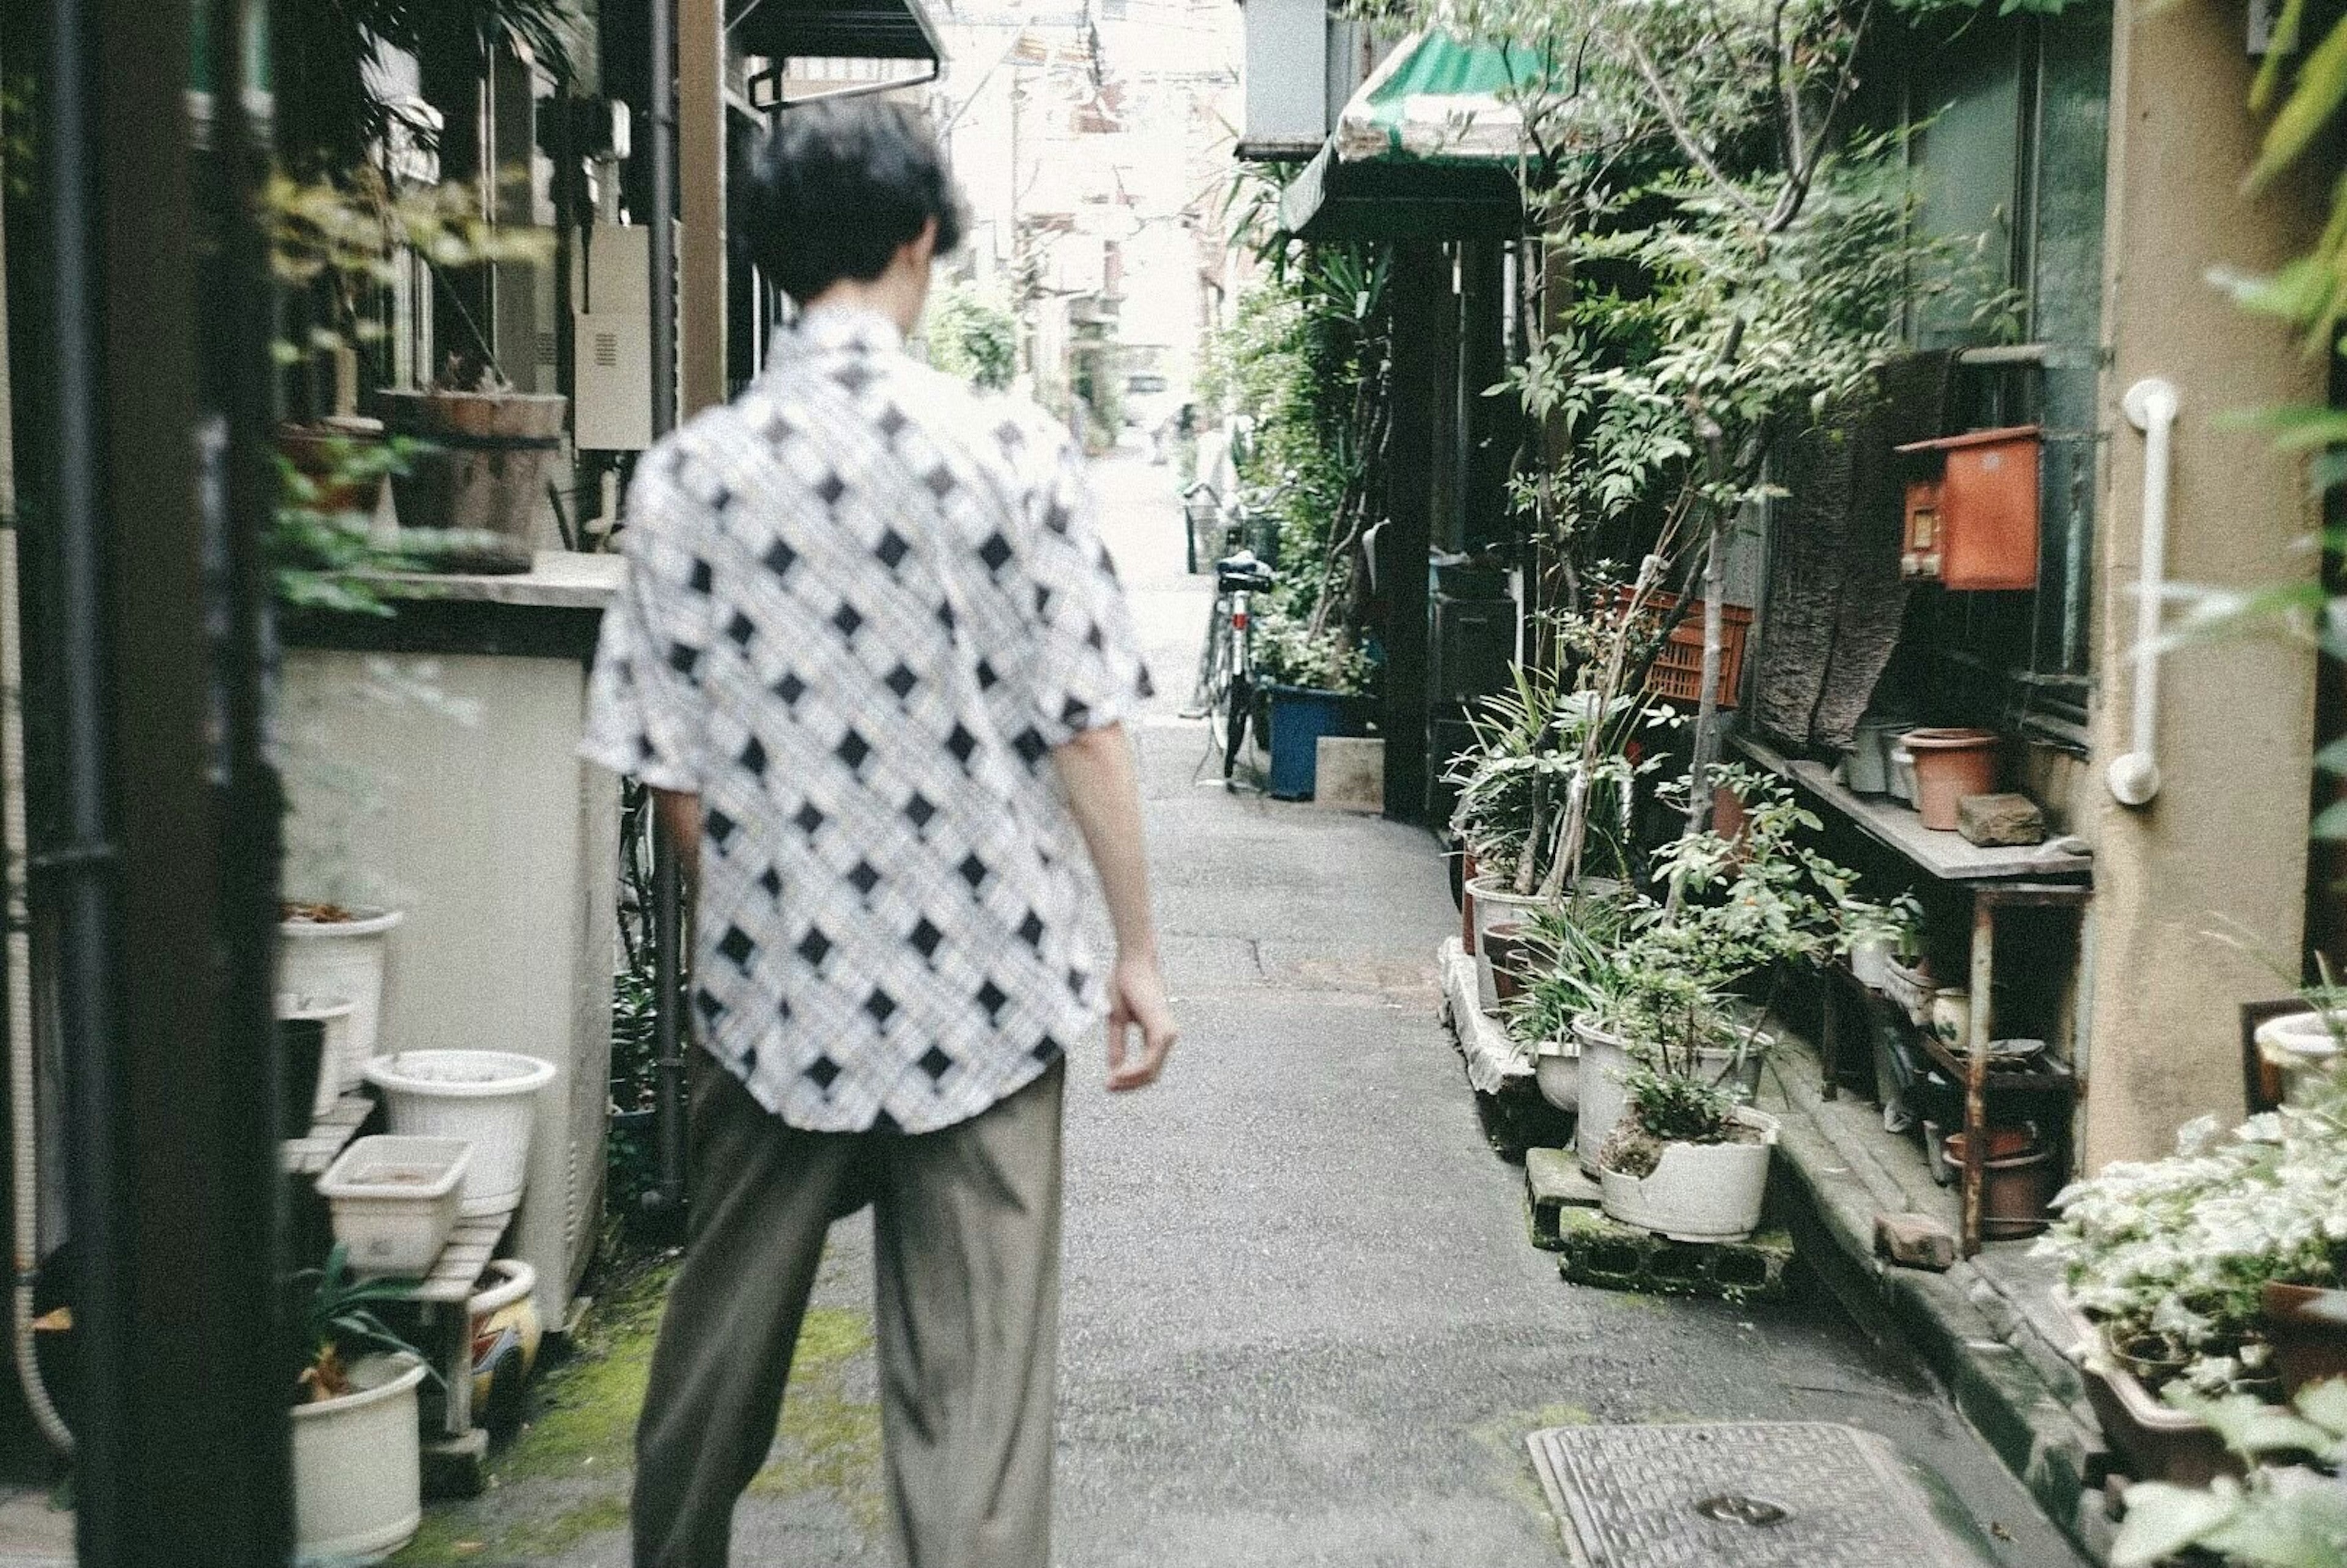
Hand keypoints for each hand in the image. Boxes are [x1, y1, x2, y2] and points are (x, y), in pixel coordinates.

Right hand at [1104, 951, 1176, 1091]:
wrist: (1132, 962)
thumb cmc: (1124, 984)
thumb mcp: (1116, 1020)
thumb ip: (1117, 1044)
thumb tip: (1115, 1069)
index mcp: (1157, 1034)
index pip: (1148, 1068)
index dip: (1128, 1080)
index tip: (1107, 1084)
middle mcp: (1167, 1036)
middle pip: (1151, 1075)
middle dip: (1129, 1085)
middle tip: (1107, 1088)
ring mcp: (1167, 1034)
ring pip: (1151, 1072)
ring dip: (1130, 1081)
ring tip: (1109, 1083)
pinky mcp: (1162, 1030)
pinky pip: (1150, 1061)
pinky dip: (1134, 1071)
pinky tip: (1117, 1073)